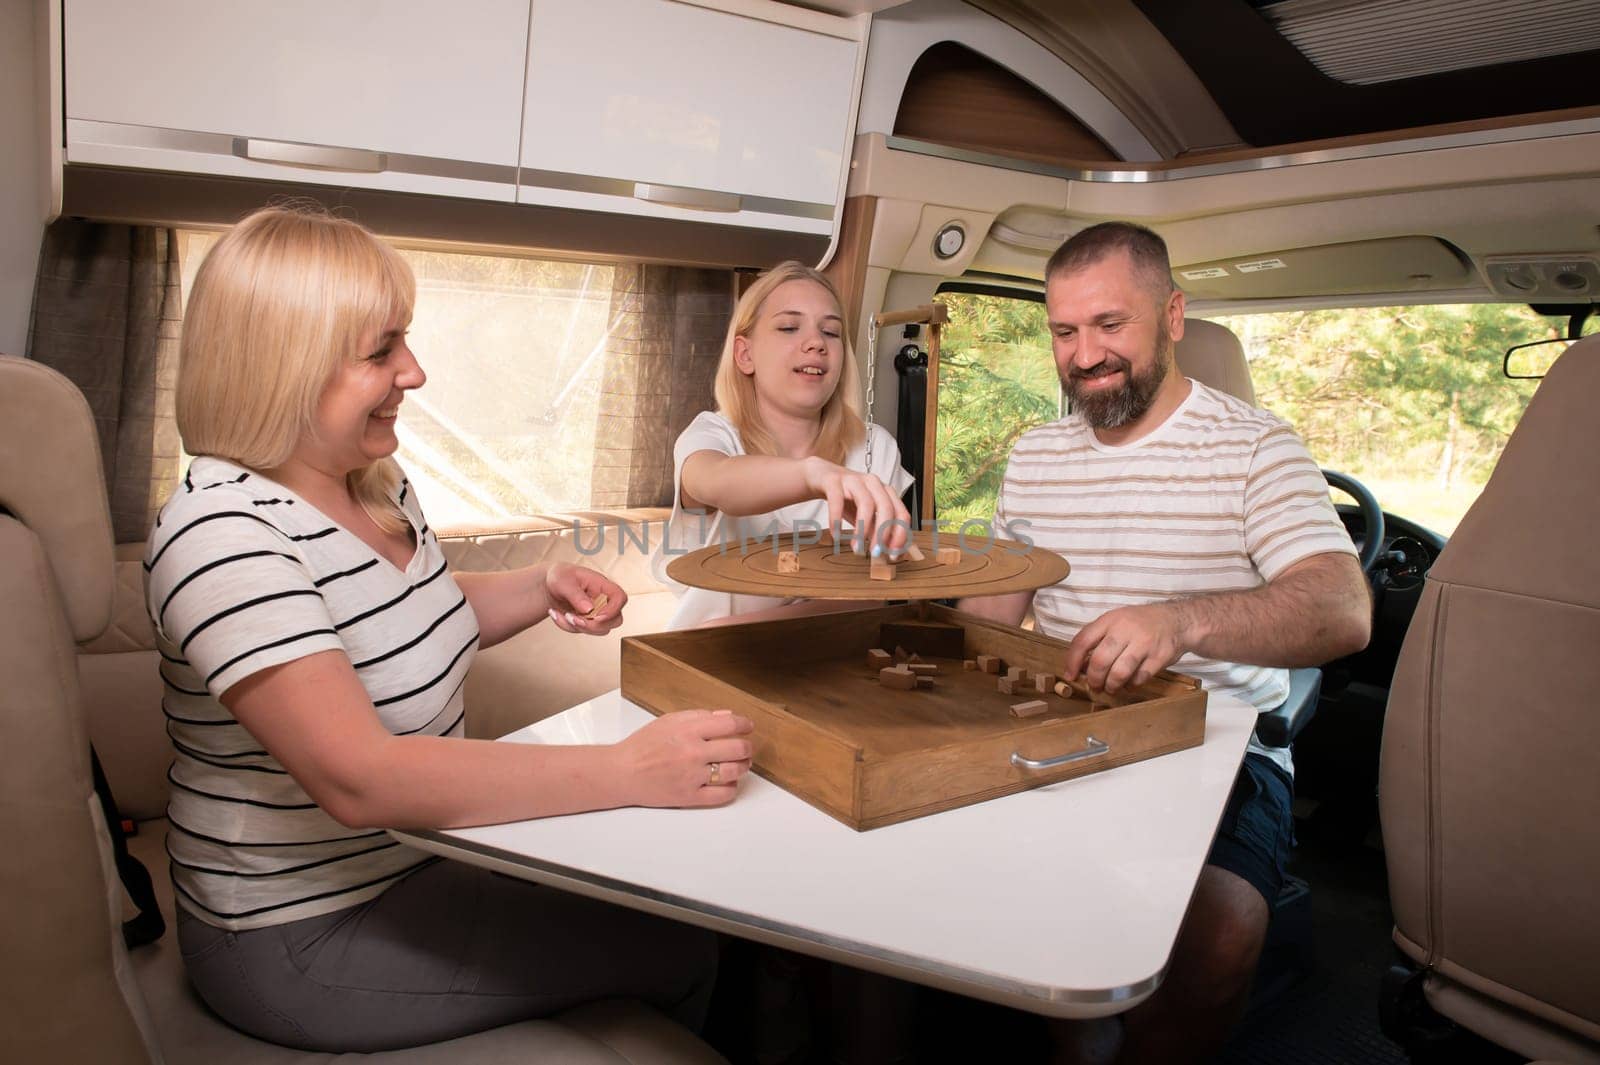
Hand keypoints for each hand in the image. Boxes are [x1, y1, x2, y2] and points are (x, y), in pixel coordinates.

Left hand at [543, 563, 626, 634]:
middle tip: (574, 618)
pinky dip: (567, 626)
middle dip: (594, 625)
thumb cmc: (561, 576)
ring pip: (600, 630)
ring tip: (562, 614)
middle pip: (615, 620)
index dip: (613, 609)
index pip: (620, 598)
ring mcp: (596, 613)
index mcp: (603, 586)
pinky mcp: (587, 622)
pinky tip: (556, 614)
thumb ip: (576, 595)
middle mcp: (603, 601)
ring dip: (578, 627)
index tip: (597, 616)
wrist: (549, 585)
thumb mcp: (564, 581)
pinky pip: (582, 631)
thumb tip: (589, 609)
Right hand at [615, 710, 755, 807]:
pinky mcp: (690, 797)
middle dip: (747, 747)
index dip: (745, 725)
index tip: (748, 727)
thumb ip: (699, 717)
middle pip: (738, 748)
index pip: (730, 724)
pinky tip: (728, 781)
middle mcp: (693, 752)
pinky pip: (723, 795)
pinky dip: (731, 787)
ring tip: (740, 764)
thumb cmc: (642, 745)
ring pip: (734, 771)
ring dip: (742, 767)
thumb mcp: (668, 721)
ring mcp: (692, 776)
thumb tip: (727, 717)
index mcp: (688, 730)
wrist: (622, 772)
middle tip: (745, 748)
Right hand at [801, 457, 911, 557]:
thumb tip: (887, 551)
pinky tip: (836, 535)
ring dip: (862, 530)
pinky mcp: (834, 481)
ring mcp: (854, 480)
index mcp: (885, 492)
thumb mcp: (865, 515)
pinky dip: (837, 520)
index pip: (901, 514)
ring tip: (856, 547)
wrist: (820, 477)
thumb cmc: (846, 498)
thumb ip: (877, 530)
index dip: (900, 536)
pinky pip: (837, 500)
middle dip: (883, 534)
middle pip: (886, 508)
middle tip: (875, 553)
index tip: (892, 555)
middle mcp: (873, 483)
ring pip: (865, 503)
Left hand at [1063, 602, 1187, 693]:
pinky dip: (1130, 685)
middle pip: (1100, 660)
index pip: (1083, 640)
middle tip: (1094, 686)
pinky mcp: (1159, 657)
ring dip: (1111, 686)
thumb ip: (1099, 638)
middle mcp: (1125, 630)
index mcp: (1110, 620)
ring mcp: (1144, 643)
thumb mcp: (1117, 620)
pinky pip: (1139, 678)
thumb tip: (1080, 665)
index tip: (1070, 676)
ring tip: (1110, 688)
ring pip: (1119, 672)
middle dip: (1093, 679)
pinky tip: (1129, 684)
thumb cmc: (1140, 623)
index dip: (1073, 661)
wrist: (1177, 620)